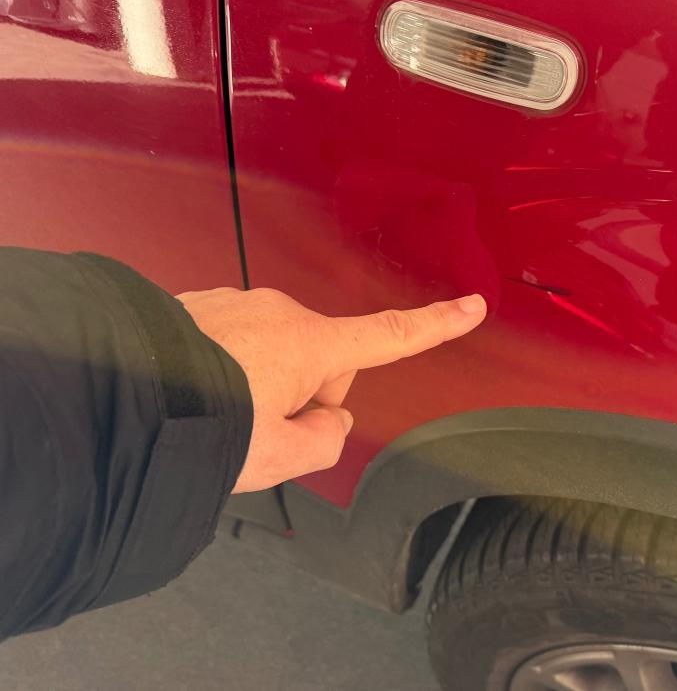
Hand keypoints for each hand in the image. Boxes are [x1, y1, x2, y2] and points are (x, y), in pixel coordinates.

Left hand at [176, 288, 486, 492]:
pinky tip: (196, 391)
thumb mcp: (278, 459)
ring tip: (217, 414)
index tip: (471, 306)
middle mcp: (278, 313)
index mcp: (310, 346)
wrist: (117, 394)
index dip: (436, 325)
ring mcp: (236, 304)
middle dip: (303, 393)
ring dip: (258, 382)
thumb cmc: (197, 425)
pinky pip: (232, 339)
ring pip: (272, 351)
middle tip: (262, 431)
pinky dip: (224, 366)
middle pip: (321, 360)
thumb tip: (327, 421)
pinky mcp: (199, 305)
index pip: (389, 336)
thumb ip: (324, 442)